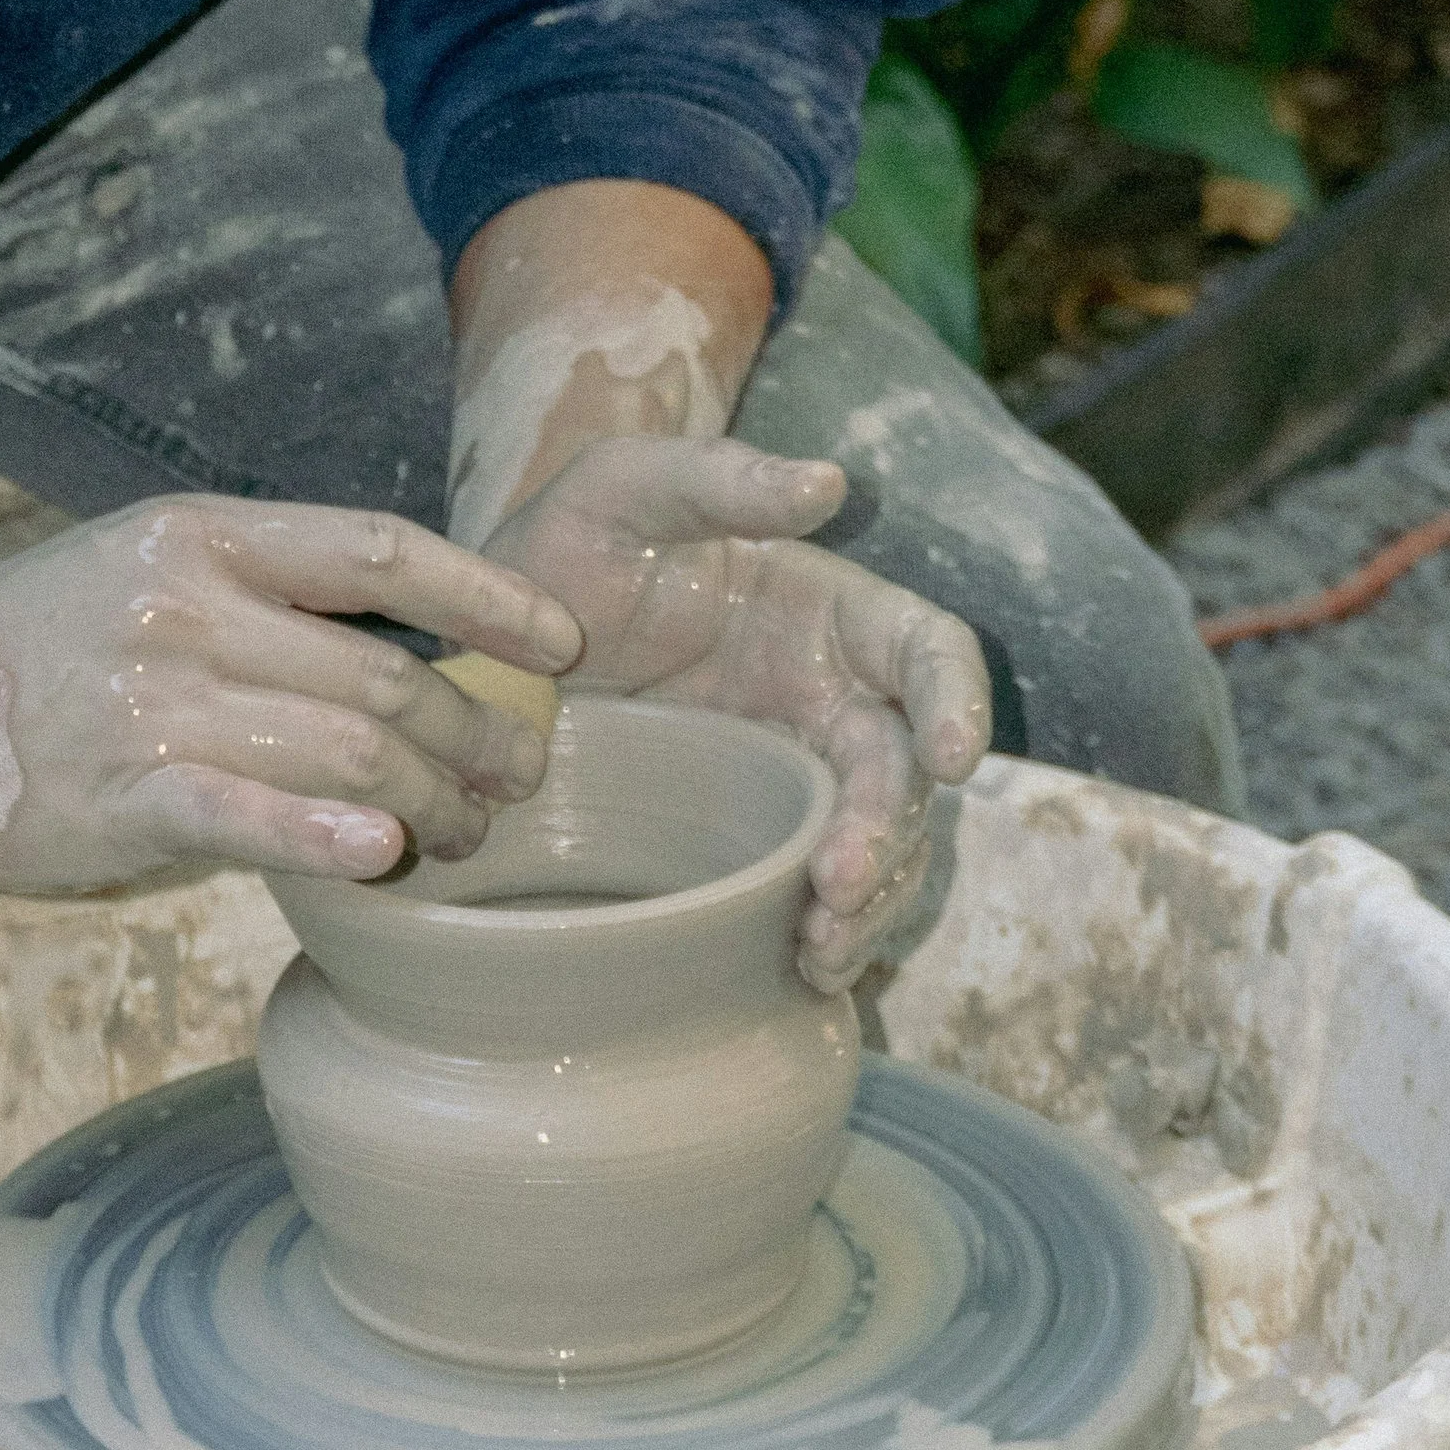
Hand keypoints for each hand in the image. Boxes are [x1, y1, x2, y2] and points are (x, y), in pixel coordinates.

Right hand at [0, 494, 580, 892]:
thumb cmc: (36, 642)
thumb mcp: (149, 569)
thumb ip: (266, 602)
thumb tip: (414, 659)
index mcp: (203, 533)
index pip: (381, 548)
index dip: (489, 598)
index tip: (562, 643)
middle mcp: (186, 606)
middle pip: (383, 674)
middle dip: (475, 736)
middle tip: (517, 780)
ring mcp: (150, 701)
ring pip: (343, 750)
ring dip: (429, 804)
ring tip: (465, 835)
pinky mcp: (118, 796)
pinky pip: (247, 816)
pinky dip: (328, 838)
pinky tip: (384, 859)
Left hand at [478, 440, 986, 986]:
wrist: (490, 640)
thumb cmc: (568, 544)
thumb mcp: (624, 490)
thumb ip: (720, 481)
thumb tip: (831, 482)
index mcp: (829, 613)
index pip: (930, 650)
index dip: (958, 700)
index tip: (951, 758)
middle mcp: (830, 697)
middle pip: (904, 772)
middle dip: (890, 831)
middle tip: (837, 883)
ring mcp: (791, 775)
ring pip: (877, 845)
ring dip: (868, 902)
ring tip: (819, 946)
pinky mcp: (745, 838)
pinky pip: (811, 892)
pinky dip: (823, 934)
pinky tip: (800, 968)